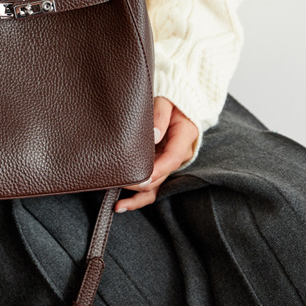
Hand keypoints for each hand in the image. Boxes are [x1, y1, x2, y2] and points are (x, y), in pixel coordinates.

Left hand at [115, 98, 198, 212]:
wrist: (178, 99)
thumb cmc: (171, 99)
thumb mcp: (166, 100)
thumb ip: (160, 115)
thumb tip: (154, 135)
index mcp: (185, 136)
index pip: (172, 158)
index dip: (157, 170)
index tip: (141, 177)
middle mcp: (180, 153)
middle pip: (162, 174)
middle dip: (142, 182)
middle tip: (120, 183)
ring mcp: (170, 161)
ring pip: (157, 184)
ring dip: (139, 196)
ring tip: (120, 205)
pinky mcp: (161, 164)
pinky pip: (153, 184)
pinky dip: (139, 195)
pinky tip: (122, 204)